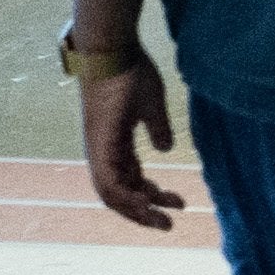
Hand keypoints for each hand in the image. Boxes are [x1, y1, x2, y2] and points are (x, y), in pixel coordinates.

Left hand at [75, 42, 180, 231]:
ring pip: (112, 194)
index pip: (129, 181)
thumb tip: (165, 148)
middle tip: (168, 224)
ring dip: (137, 211)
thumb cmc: (130, 72)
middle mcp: (103, 152)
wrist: (112, 50)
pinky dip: (127, 197)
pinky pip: (109, 182)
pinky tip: (147, 203)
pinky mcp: (99, 145)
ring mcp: (98, 149)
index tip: (175, 204)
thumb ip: (158, 128)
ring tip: (163, 221)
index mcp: (114, 144)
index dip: (150, 196)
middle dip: (144, 212)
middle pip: (119, 195)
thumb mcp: (151, 105)